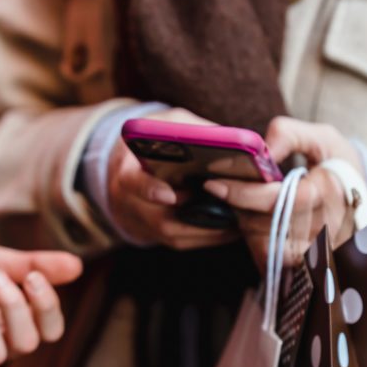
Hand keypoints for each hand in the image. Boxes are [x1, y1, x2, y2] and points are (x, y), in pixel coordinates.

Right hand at [106, 107, 237, 248]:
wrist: (131, 167)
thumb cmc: (153, 141)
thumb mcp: (167, 124)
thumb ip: (192, 130)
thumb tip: (230, 138)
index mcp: (127, 172)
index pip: (133, 183)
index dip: (150, 190)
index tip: (170, 195)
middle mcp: (130, 203)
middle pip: (160, 221)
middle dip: (197, 218)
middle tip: (229, 209)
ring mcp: (142, 222)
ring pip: (174, 237)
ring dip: (208, 231)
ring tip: (239, 219)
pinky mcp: (155, 235)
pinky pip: (181, 242)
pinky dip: (207, 237)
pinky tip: (231, 226)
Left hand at [202, 118, 362, 268]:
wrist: (358, 194)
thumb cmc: (335, 162)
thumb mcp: (321, 137)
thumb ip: (289, 135)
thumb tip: (261, 151)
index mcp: (331, 192)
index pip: (278, 200)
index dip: (242, 192)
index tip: (214, 182)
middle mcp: (328, 226)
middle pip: (265, 224)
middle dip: (238, 206)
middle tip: (223, 189)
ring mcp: (320, 249)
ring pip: (265, 243)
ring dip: (244, 222)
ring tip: (241, 202)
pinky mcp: (310, 263)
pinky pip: (271, 258)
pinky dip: (254, 240)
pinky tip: (252, 221)